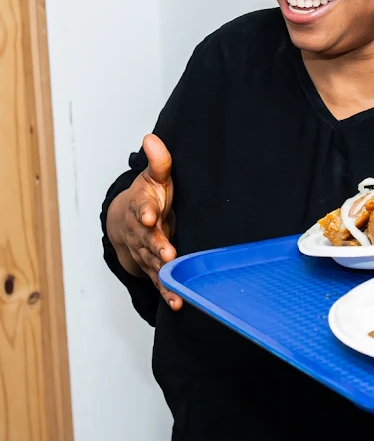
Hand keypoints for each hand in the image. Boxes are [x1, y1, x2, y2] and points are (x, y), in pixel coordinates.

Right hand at [106, 133, 182, 309]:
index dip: (144, 211)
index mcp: (141, 207)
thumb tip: (151, 137)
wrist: (127, 220)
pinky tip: (178, 303)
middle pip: (147, 240)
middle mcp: (140, 233)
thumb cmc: (149, 195)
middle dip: (156, 246)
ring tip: (174, 284)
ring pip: (152, 263)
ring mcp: (145, 251)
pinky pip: (160, 280)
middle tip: (166, 252)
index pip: (140, 208)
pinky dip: (168, 292)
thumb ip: (158, 161)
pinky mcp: (153, 266)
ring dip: (163, 274)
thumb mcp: (154, 176)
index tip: (148, 215)